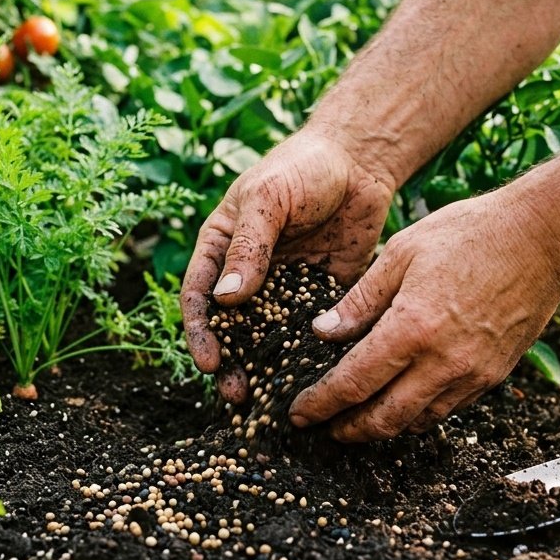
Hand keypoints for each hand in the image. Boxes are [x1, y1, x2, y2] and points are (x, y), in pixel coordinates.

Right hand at [180, 128, 396, 400]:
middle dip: (231, 363)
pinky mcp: (319, 294)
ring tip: (271, 400)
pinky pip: (309, 330)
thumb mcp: (268, 198)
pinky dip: (307, 355)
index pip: (199, 295)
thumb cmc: (302, 167)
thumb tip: (226, 300)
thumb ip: (248, 246)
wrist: (360, 159)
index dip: (200, 332)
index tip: (210, 362)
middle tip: (238, 397)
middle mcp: (247, 273)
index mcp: (221, 247)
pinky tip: (312, 378)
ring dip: (266, 368)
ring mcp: (283, 287)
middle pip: (230, 327)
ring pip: (268, 336)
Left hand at [288, 191, 559, 440]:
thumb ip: (359, 299)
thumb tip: (323, 331)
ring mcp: (473, 373)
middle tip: (326, 428)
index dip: (321, 405)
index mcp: (412, 328)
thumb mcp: (401, 253)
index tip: (299, 415)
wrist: (543, 236)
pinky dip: (419, 413)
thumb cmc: (470, 233)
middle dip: (349, 430)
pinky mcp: (495, 375)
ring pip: (418, 421)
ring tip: (359, 420)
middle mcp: (443, 361)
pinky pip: (449, 409)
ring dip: (385, 427)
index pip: (353, 384)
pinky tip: (403, 401)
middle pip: (385, 418)